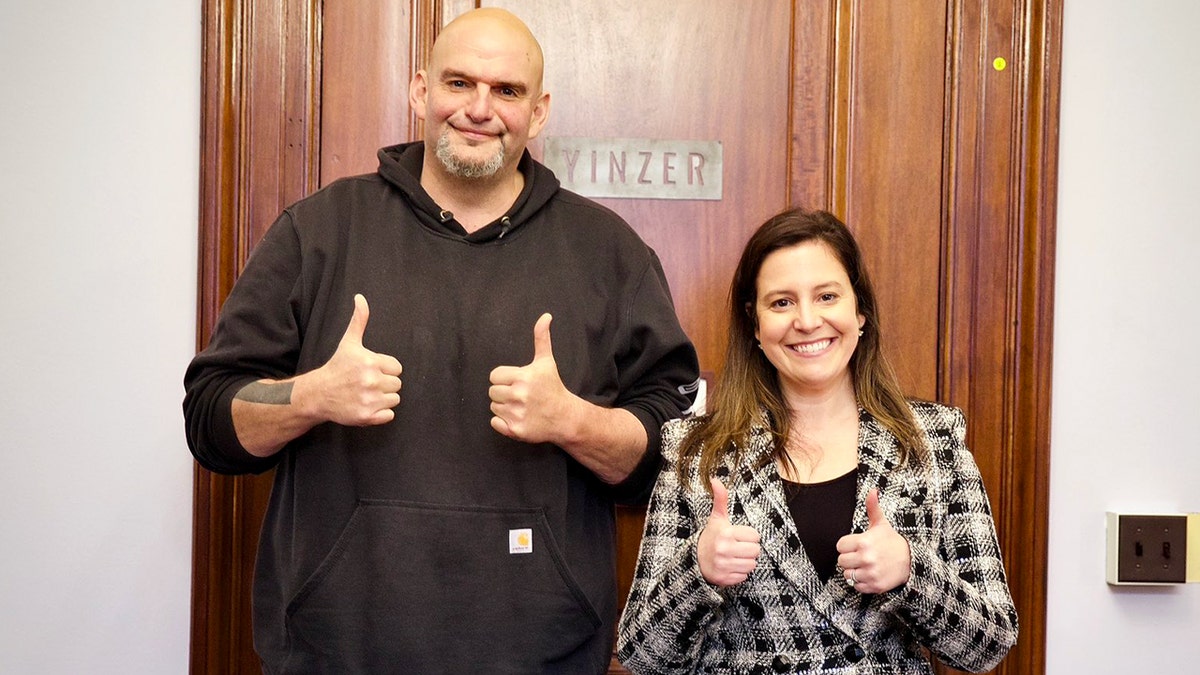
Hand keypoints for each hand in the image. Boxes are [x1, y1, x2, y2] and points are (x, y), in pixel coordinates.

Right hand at [306, 294, 402, 425]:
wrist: (318, 393)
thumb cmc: (337, 367)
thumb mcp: (349, 342)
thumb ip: (359, 320)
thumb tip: (360, 298)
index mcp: (371, 361)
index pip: (397, 368)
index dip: (385, 369)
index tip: (370, 370)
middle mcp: (371, 380)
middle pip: (397, 384)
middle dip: (384, 384)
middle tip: (366, 383)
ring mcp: (369, 400)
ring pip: (395, 399)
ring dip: (383, 399)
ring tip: (366, 394)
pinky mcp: (367, 417)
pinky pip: (389, 415)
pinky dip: (380, 414)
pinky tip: (366, 406)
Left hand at [488, 313, 576, 442]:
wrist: (565, 417)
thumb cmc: (553, 387)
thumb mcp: (546, 362)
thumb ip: (541, 338)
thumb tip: (545, 316)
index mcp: (523, 377)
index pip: (494, 376)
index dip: (505, 378)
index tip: (518, 382)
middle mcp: (519, 395)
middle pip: (492, 391)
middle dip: (504, 392)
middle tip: (520, 395)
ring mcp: (517, 414)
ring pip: (493, 406)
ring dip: (504, 406)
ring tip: (521, 406)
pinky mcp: (515, 430)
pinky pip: (495, 422)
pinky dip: (502, 422)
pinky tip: (518, 417)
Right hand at [697, 478, 761, 586]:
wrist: (694, 560)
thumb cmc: (711, 537)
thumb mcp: (716, 518)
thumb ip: (720, 499)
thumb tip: (715, 480)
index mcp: (726, 533)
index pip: (755, 536)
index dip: (748, 536)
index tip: (737, 536)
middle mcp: (724, 549)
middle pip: (756, 551)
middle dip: (749, 550)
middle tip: (737, 548)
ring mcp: (724, 565)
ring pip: (751, 565)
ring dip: (745, 562)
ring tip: (733, 557)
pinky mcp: (724, 579)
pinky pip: (744, 577)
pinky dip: (738, 573)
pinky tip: (729, 567)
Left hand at [836, 488, 911, 592]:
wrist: (912, 561)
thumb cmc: (892, 541)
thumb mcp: (882, 524)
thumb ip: (873, 507)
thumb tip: (872, 490)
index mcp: (864, 542)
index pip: (840, 546)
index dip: (846, 545)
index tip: (856, 545)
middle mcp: (866, 558)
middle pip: (841, 561)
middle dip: (849, 558)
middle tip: (860, 556)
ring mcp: (870, 573)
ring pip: (847, 575)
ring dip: (854, 571)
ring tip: (865, 565)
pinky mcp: (874, 586)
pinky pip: (856, 586)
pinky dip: (861, 582)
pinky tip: (870, 574)